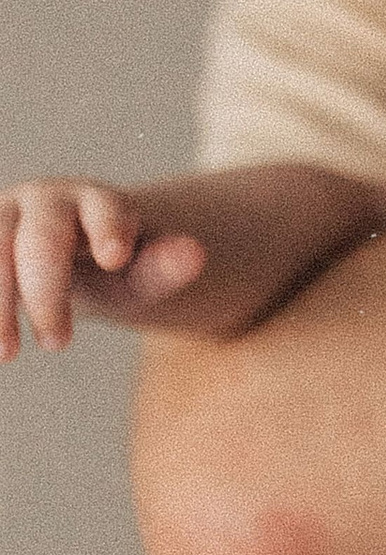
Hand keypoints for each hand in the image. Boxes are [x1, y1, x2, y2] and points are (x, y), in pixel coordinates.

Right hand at [3, 179, 207, 357]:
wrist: (71, 251)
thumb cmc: (115, 266)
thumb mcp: (142, 273)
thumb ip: (164, 267)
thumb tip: (196, 253)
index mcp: (96, 201)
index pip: (103, 209)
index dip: (108, 229)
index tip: (116, 258)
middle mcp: (43, 201)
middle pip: (39, 239)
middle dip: (45, 292)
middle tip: (58, 345)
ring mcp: (3, 215)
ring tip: (7, 354)